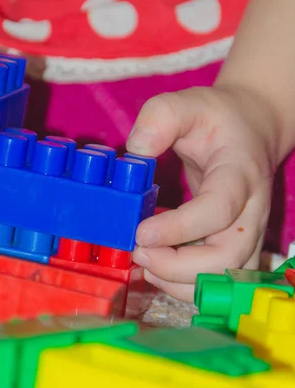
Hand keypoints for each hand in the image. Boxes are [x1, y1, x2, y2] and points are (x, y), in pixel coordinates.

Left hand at [127, 86, 278, 300]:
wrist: (250, 132)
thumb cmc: (217, 119)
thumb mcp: (188, 103)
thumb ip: (161, 118)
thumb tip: (136, 150)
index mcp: (240, 174)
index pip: (218, 210)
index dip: (179, 228)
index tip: (140, 232)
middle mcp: (250, 212)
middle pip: (225, 258)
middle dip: (176, 265)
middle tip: (137, 251)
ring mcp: (247, 234)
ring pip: (222, 278)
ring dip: (178, 281)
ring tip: (143, 261)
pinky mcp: (236, 248)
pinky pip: (215, 280)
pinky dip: (183, 284)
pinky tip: (155, 266)